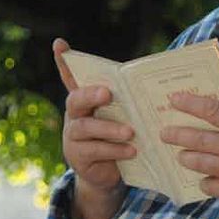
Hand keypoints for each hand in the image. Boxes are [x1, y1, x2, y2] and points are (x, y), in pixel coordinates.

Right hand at [53, 38, 134, 198]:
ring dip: (109, 128)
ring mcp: (73, 136)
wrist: (109, 175)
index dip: (63, 61)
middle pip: (76, 100)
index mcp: (87, 100)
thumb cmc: (120, 138)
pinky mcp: (78, 157)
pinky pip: (94, 151)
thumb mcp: (124, 117)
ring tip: (130, 132)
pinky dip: (114, 149)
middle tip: (108, 93)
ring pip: (85, 128)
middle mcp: (75, 115)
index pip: (71, 77)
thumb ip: (129, 101)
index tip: (60, 43)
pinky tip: (131, 150)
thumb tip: (158, 81)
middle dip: (91, 95)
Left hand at [160, 92, 218, 208]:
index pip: (212, 111)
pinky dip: (204, 181)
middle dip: (176, 135)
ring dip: (186, 157)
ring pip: (198, 163)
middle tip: (165, 133)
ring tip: (182, 155)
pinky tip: (205, 177)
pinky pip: (208, 185)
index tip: (174, 100)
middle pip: (198, 139)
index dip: (190, 104)